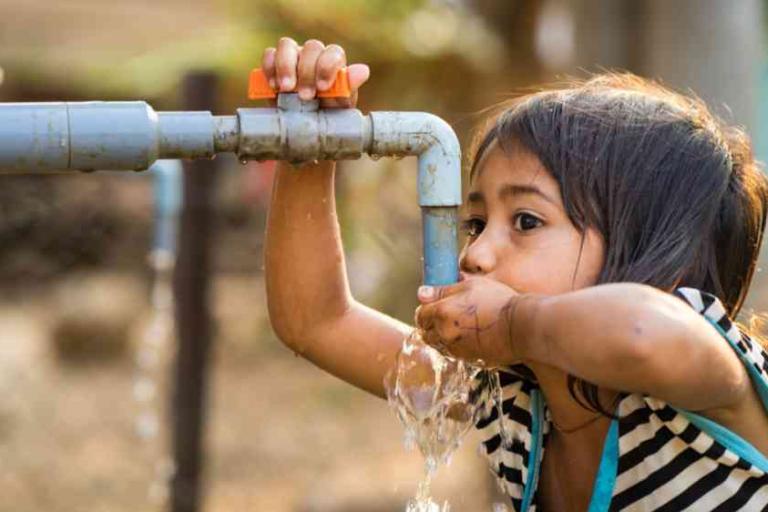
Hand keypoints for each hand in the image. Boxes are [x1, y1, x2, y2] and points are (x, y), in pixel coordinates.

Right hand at [261, 37, 369, 108]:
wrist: (303, 134)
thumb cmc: (326, 118)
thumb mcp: (340, 108)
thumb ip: (348, 89)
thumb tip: (363, 71)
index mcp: (334, 63)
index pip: (333, 52)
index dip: (327, 66)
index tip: (323, 88)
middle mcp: (314, 56)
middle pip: (311, 47)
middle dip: (307, 72)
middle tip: (305, 96)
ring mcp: (293, 57)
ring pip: (287, 45)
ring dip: (286, 66)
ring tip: (286, 89)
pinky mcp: (274, 65)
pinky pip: (269, 55)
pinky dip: (269, 68)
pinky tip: (274, 87)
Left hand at [414, 276, 529, 366]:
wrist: (521, 327)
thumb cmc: (499, 301)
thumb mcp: (470, 286)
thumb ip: (443, 290)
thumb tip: (422, 293)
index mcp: (441, 313)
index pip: (420, 315)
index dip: (427, 309)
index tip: (435, 305)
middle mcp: (444, 334)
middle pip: (426, 332)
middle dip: (431, 324)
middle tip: (446, 315)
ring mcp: (456, 349)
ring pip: (439, 345)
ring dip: (442, 336)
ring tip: (459, 325)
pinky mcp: (469, 360)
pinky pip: (454, 353)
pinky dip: (456, 345)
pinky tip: (470, 336)